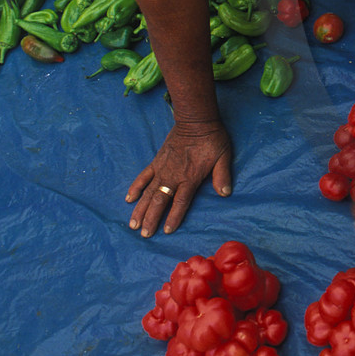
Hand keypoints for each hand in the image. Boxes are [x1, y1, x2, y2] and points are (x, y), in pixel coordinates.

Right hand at [127, 121, 232, 237]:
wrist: (196, 121)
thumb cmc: (212, 139)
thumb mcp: (223, 157)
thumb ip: (222, 176)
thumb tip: (225, 193)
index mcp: (190, 177)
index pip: (180, 202)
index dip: (174, 217)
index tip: (167, 231)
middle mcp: (173, 176)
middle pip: (160, 201)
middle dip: (151, 218)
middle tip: (144, 234)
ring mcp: (162, 168)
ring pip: (148, 192)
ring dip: (140, 208)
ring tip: (133, 224)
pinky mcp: (156, 161)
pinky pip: (143, 176)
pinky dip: (136, 187)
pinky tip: (129, 198)